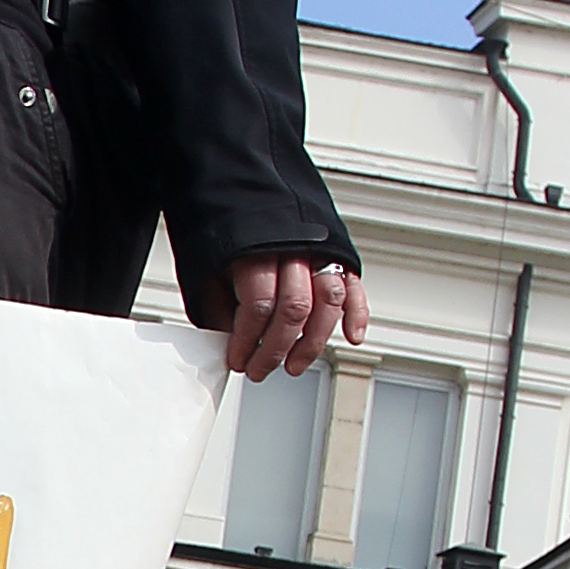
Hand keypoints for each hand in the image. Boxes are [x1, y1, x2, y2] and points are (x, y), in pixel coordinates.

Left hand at [207, 251, 367, 382]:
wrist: (251, 198)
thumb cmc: (232, 238)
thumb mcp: (211, 270)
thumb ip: (219, 305)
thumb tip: (228, 342)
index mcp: (257, 251)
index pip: (259, 305)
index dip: (247, 340)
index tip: (237, 360)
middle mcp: (294, 249)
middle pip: (295, 308)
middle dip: (277, 348)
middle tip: (260, 370)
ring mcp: (320, 251)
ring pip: (328, 301)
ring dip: (313, 341)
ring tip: (295, 365)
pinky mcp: (339, 255)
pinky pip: (354, 286)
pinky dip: (358, 313)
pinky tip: (353, 336)